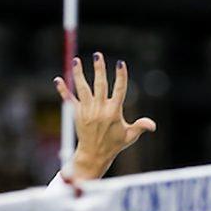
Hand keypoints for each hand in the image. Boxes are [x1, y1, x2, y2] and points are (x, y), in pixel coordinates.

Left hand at [55, 53, 156, 180]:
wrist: (93, 155)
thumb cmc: (114, 145)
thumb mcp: (130, 136)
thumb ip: (141, 127)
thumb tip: (153, 125)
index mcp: (114, 112)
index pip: (119, 89)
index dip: (120, 76)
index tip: (120, 63)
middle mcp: (99, 109)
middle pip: (99, 84)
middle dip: (99, 69)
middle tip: (97, 55)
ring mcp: (86, 111)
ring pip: (83, 88)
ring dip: (79, 74)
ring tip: (77, 60)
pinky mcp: (76, 114)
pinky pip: (69, 99)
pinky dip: (63, 89)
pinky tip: (58, 79)